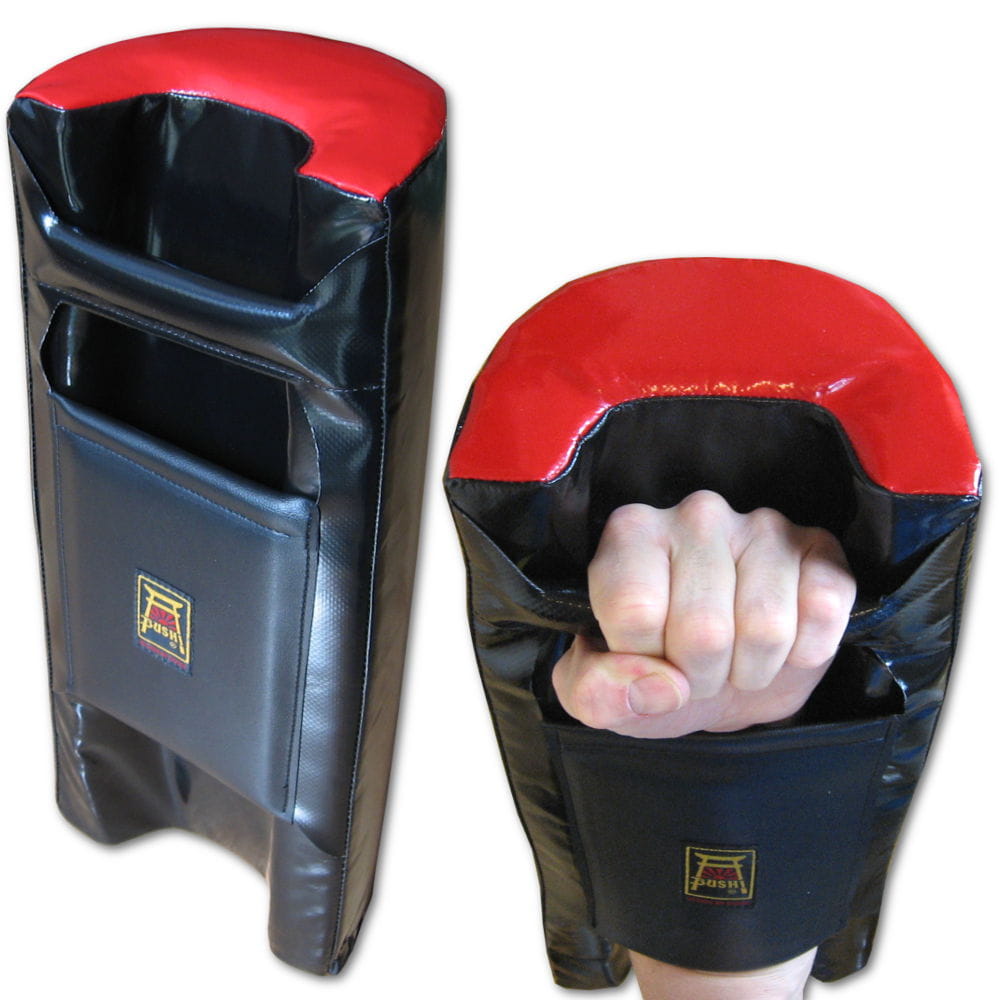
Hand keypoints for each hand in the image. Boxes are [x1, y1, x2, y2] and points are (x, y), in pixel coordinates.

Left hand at [552, 491, 855, 738]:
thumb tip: (656, 687)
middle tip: (696, 667)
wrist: (724, 677)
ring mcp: (763, 526)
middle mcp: (696, 515)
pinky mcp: (820, 547)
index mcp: (631, 534)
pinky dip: (805, 652)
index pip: (634, 612)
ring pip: (766, 629)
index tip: (646, 658)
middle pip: (703, 630)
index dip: (643, 661)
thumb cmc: (655, 670)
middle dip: (701, 675)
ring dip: (751, 669)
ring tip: (735, 656)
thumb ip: (596, 691)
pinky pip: (824, 613)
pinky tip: (783, 642)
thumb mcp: (599, 691)